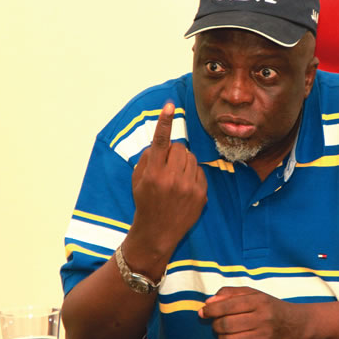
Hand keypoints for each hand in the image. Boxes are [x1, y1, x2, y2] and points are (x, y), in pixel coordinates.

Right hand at [130, 102, 207, 257]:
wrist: (157, 233)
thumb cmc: (145, 202)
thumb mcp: (137, 179)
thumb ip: (148, 157)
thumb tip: (162, 142)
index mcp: (153, 173)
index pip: (160, 141)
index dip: (164, 121)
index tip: (170, 105)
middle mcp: (172, 179)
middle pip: (179, 147)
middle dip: (173, 152)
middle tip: (167, 166)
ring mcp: (188, 187)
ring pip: (191, 158)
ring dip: (183, 162)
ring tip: (175, 179)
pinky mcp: (201, 194)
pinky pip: (200, 171)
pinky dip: (192, 174)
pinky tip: (184, 188)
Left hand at [199, 286, 307, 338]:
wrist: (296, 326)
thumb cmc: (270, 308)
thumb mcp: (254, 294)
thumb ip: (230, 294)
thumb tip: (208, 303)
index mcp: (259, 302)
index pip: (228, 305)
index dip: (211, 309)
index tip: (203, 312)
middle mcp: (262, 320)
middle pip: (226, 324)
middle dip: (215, 324)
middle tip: (217, 323)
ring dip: (221, 338)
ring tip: (225, 333)